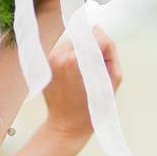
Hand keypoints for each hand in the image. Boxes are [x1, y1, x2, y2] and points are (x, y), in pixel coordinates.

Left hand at [43, 24, 121, 145]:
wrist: (66, 125)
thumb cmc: (93, 107)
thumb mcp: (112, 80)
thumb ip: (110, 51)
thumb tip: (98, 29)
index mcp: (72, 62)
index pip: (97, 38)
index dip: (107, 52)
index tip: (105, 67)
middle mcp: (57, 57)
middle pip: (84, 39)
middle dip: (93, 52)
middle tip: (94, 75)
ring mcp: (48, 60)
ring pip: (74, 44)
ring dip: (82, 55)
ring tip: (82, 77)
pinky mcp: (44, 64)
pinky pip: (64, 52)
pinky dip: (72, 59)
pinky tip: (73, 77)